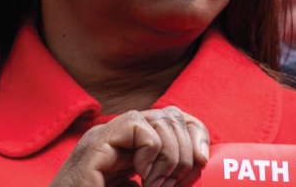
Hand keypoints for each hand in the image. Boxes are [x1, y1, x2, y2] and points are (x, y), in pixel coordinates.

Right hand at [50, 106, 209, 186]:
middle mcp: (119, 135)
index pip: (175, 117)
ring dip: (170, 155)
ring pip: (158, 117)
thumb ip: (169, 178)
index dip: (196, 133)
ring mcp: (104, 137)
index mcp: (134, 144)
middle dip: (185, 150)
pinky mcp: (94, 145)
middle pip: (171, 115)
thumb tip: (201, 161)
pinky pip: (138, 127)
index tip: (201, 163)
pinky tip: (141, 177)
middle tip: (174, 183)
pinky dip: (151, 152)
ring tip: (156, 184)